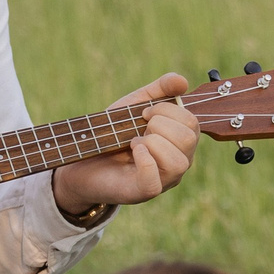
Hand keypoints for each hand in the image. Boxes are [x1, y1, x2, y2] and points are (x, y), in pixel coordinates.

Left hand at [52, 72, 196, 216]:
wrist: (82, 158)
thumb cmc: (112, 134)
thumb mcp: (135, 105)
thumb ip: (160, 89)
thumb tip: (182, 81)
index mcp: (180, 141)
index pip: (191, 122)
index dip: (167, 110)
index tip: (143, 112)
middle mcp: (179, 162)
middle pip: (189, 139)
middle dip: (160, 124)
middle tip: (138, 127)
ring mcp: (164, 180)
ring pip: (178, 162)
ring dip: (153, 143)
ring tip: (134, 141)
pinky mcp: (144, 191)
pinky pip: (155, 180)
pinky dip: (144, 159)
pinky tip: (132, 150)